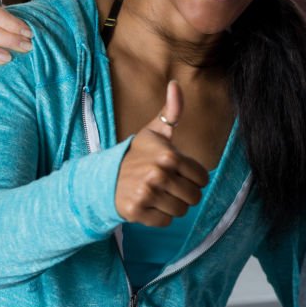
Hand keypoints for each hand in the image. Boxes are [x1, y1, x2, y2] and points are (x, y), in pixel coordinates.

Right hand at [114, 81, 208, 226]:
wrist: (103, 177)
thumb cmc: (136, 154)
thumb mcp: (154, 132)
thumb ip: (171, 111)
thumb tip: (175, 85)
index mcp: (168, 155)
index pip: (202, 178)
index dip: (194, 177)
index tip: (179, 173)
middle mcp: (157, 174)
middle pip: (194, 196)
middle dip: (185, 193)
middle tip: (169, 186)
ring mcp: (146, 194)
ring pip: (181, 210)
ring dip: (173, 205)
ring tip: (159, 194)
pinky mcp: (136, 212)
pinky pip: (165, 222)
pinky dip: (159, 217)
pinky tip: (149, 205)